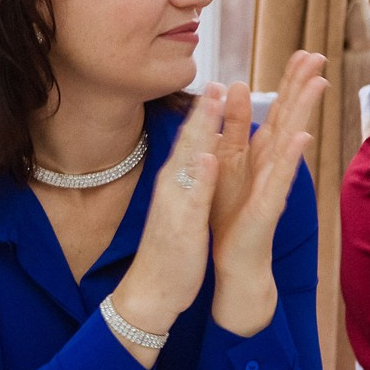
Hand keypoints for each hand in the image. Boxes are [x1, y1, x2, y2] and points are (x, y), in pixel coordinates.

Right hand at [108, 84, 223, 358]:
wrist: (151, 289)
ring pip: (189, 159)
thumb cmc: (170, 249)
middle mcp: (172, 185)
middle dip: (203, 110)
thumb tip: (196, 159)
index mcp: (177, 181)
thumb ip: (188, 182)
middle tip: (217, 79)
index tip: (217, 83)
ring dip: (202, 128)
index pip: (192, 140)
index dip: (204, 112)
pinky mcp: (181, 225)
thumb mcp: (181, 208)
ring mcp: (174, 203)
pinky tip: (211, 156)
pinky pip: (193, 196)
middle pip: (189, 141)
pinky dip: (202, 175)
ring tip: (215, 102)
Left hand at [207, 50, 324, 334]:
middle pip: (289, 118)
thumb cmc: (230, 214)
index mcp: (258, 154)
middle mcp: (270, 165)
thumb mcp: (226, 164)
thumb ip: (233, 130)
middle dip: (301, 86)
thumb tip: (236, 89)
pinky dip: (290, 157)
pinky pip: (280, 178)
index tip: (302, 52)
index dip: (289, 83)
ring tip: (318, 83)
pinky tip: (301, 137)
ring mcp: (273, 184)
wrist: (232, 260)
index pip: (276, 111)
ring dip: (303, 112)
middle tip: (317, 53)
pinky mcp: (268, 206)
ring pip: (290, 142)